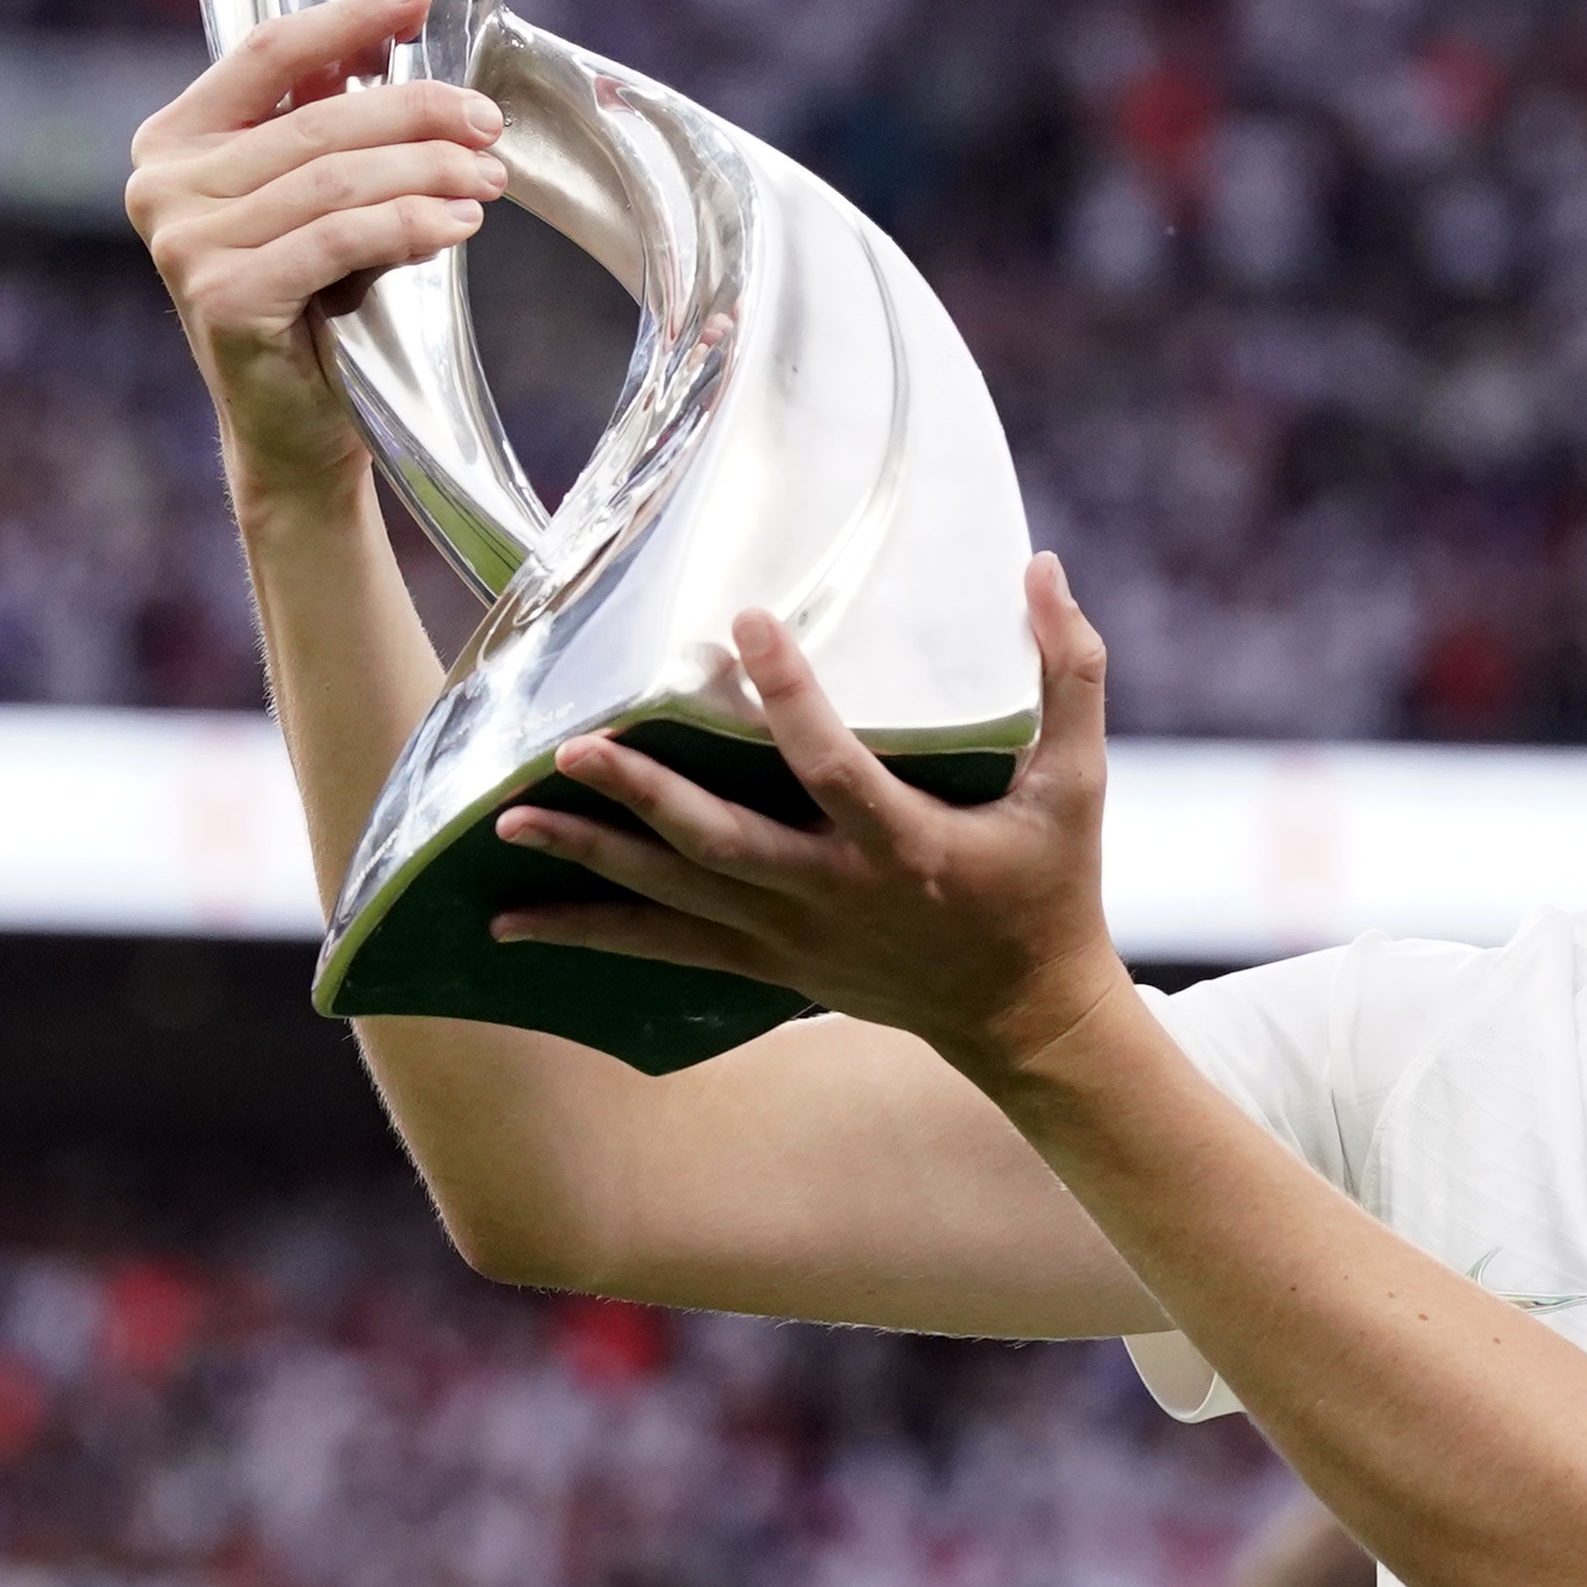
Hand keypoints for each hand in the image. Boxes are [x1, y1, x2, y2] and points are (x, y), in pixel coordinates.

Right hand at [127, 0, 512, 501]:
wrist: (292, 426)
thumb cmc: (313, 300)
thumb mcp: (319, 197)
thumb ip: (333, 122)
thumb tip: (396, 39)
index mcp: (175, 141)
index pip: (268, 53)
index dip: (349, 18)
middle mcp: (164, 185)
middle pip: (317, 118)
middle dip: (418, 111)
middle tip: (487, 122)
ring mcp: (185, 244)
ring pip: (337, 177)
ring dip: (428, 170)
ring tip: (487, 178)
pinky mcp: (223, 297)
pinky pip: (340, 238)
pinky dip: (412, 225)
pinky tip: (459, 226)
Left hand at [488, 558, 1133, 1089]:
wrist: (1024, 1019)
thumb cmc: (1054, 890)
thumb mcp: (1079, 784)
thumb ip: (1070, 675)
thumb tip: (1043, 566)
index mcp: (906, 846)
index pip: (833, 767)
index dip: (789, 695)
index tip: (746, 621)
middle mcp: (835, 896)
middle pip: (720, 845)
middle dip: (643, 797)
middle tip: (573, 748)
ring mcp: (793, 937)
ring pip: (675, 898)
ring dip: (590, 859)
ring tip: (507, 821)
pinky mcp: (771, 965)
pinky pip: (664, 950)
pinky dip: (588, 933)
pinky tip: (511, 920)